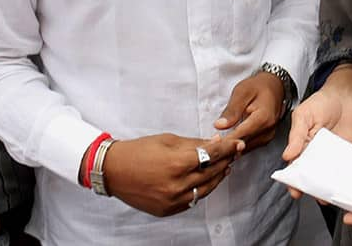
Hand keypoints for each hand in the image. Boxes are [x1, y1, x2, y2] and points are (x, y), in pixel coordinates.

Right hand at [103, 133, 242, 216]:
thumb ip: (195, 143)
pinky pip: (192, 200)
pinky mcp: (167, 210)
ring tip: (223, 166)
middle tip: (234, 153)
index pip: (213, 156)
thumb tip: (216, 142)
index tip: (238, 143)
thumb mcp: (169, 140)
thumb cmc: (139, 151)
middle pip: (212, 173)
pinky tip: (206, 181)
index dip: (228, 148)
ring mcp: (172, 200)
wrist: (113, 170)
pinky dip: (201, 190)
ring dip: (217, 177)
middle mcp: (176, 185)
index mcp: (178, 164)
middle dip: (225, 161)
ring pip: (206, 189)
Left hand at [214, 72, 286, 153]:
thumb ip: (232, 110)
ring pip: (245, 149)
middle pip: (243, 145)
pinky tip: (228, 141)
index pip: (240, 135)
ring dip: (231, 148)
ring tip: (218, 143)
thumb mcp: (242, 92)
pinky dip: (238, 146)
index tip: (212, 142)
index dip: (224, 141)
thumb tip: (220, 125)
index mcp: (263, 118)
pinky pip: (249, 146)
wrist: (274, 86)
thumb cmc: (258, 87)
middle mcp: (268, 130)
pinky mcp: (265, 139)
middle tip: (211, 143)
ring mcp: (268, 136)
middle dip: (226, 146)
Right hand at [282, 66, 351, 198]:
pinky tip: (343, 186)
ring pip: (326, 176)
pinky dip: (343, 179)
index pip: (295, 167)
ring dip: (327, 187)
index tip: (294, 191)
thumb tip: (287, 155)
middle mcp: (315, 154)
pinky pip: (343, 169)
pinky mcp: (346, 154)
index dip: (293, 180)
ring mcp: (331, 155)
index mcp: (301, 146)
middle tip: (313, 196)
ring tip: (328, 196)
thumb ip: (296, 135)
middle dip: (310, 188)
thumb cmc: (322, 102)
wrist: (345, 95)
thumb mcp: (304, 115)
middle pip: (310, 176)